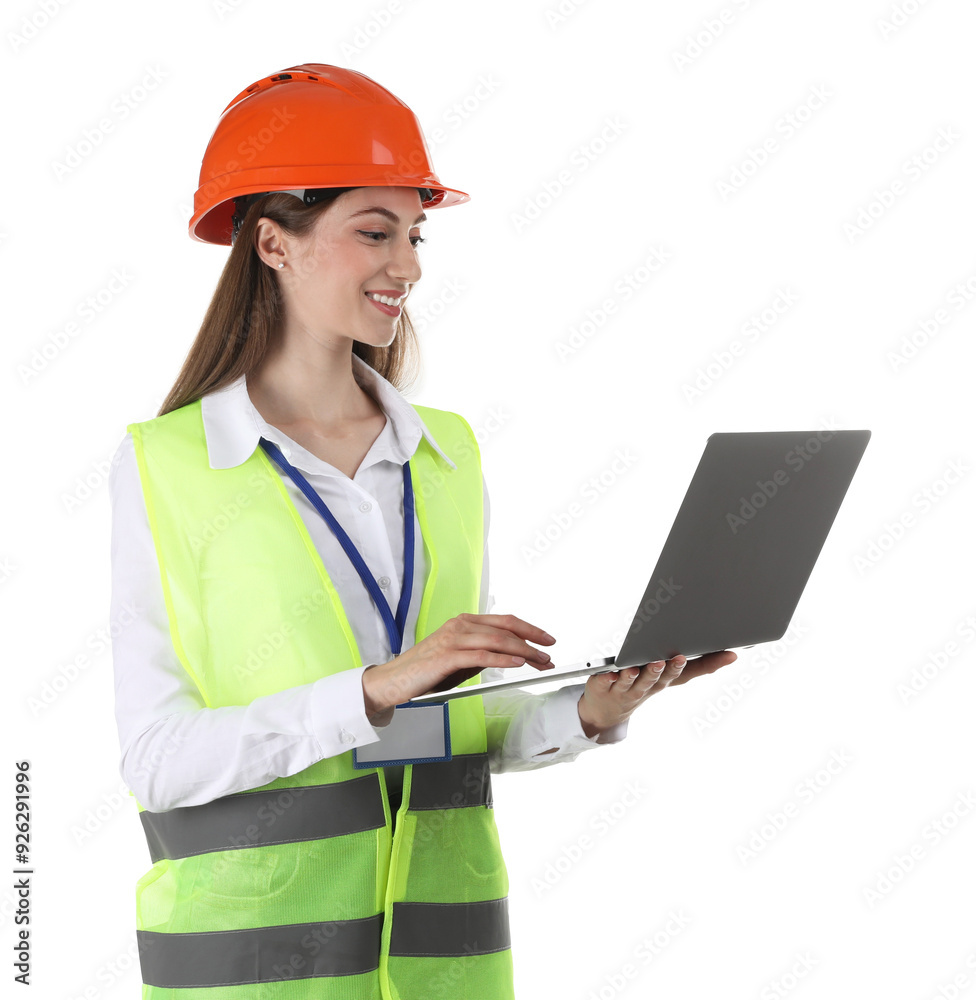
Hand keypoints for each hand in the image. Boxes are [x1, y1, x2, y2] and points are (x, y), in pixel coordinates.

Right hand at [362, 613, 555, 722]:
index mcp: (464, 622)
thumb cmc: (425, 672)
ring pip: (497, 640)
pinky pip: (481, 655)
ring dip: (523, 651)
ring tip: (540, 661)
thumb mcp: (459, 660)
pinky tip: (518, 662)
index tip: (546, 640)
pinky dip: (503, 658)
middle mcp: (460, 625)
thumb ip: (481, 653)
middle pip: (505, 628)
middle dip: (532, 641)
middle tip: (550, 654)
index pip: (504, 621)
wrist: (394, 681)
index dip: (529, 629)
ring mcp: (453, 639)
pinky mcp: (447, 656)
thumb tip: (509, 655)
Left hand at [577, 650, 737, 737]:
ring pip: (632, 682)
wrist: (606, 710)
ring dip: (637, 675)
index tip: (727, 653)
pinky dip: (608, 678)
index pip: (686, 673)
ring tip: (638, 666)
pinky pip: (605, 681)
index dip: (708, 664)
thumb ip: (696, 664)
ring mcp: (624, 689)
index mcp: (664, 681)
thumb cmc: (643, 685)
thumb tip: (731, 653)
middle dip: (667, 670)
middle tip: (674, 659)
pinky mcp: (602, 686)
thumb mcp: (670, 676)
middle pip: (658, 678)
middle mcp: (646, 687)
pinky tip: (610, 673)